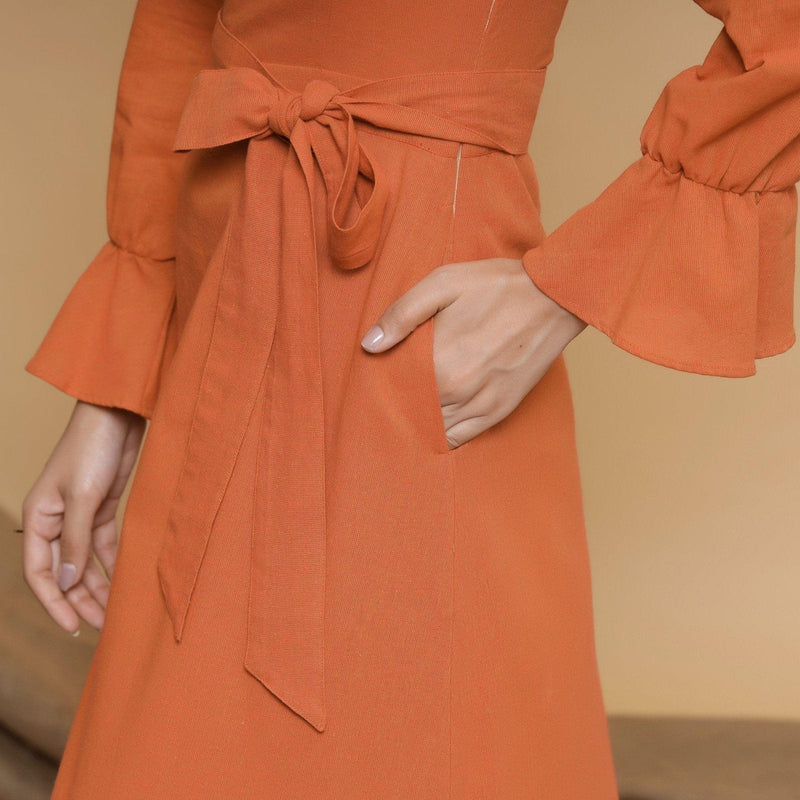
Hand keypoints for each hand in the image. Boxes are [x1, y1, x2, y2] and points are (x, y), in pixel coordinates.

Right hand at [21, 400, 146, 634]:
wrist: (119, 415)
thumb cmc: (92, 448)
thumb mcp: (84, 497)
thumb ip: (75, 541)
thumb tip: (67, 582)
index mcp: (39, 518)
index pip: (39, 572)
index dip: (54, 603)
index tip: (72, 627)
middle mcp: (56, 520)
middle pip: (64, 572)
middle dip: (80, 600)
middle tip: (101, 627)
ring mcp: (81, 515)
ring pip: (86, 562)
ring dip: (98, 586)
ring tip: (114, 613)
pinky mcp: (104, 508)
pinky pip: (105, 546)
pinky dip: (113, 565)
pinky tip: (125, 583)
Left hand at [361, 257, 586, 447]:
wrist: (553, 296)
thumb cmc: (495, 286)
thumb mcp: (442, 284)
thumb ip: (401, 315)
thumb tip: (370, 345)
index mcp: (438, 362)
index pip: (394, 388)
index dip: (381, 384)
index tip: (375, 376)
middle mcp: (458, 391)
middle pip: (411, 411)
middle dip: (397, 404)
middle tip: (385, 395)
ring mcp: (481, 405)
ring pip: (434, 428)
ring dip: (418, 422)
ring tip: (407, 409)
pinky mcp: (500, 410)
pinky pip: (461, 437)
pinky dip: (443, 435)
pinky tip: (433, 422)